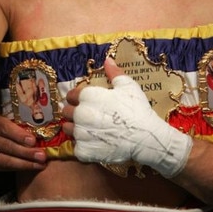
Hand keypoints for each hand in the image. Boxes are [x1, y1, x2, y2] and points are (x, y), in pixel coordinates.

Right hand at [0, 110, 46, 170]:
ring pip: (4, 160)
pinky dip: (17, 168)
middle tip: (42, 156)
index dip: (19, 136)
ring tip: (40, 165)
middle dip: (26, 153)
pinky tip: (30, 167)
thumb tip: (39, 125)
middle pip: (6, 147)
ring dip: (24, 164)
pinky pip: (2, 168)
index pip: (4, 129)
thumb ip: (14, 119)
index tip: (33, 141)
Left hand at [63, 57, 192, 177]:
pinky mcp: (83, 151)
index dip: (78, 97)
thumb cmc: (137, 109)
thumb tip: (107, 60)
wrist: (145, 137)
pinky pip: (77, 147)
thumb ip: (114, 72)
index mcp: (88, 96)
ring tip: (91, 129)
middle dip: (75, 112)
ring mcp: (80, 134)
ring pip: (68, 129)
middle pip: (67, 111)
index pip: (71, 95)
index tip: (87, 101)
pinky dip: (84, 146)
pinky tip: (97, 143)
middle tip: (90, 116)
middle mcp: (79, 114)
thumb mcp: (128, 86)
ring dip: (76, 128)